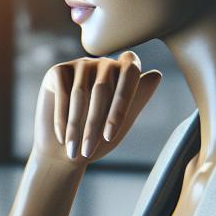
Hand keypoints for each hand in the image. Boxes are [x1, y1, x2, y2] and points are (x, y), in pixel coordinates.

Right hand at [34, 52, 160, 164]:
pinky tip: (62, 137)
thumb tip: (157, 75)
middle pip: (102, 89)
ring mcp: (81, 65)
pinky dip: (62, 119)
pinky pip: (62, 93)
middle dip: (94, 124)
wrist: (64, 152)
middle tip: (88, 151)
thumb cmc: (97, 138)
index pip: (130, 75)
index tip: (110, 136)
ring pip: (80, 94)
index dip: (120, 105)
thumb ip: (138, 99)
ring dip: (76, 126)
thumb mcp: (121, 122)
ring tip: (73, 151)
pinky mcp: (59, 71)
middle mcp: (104, 63)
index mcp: (125, 73)